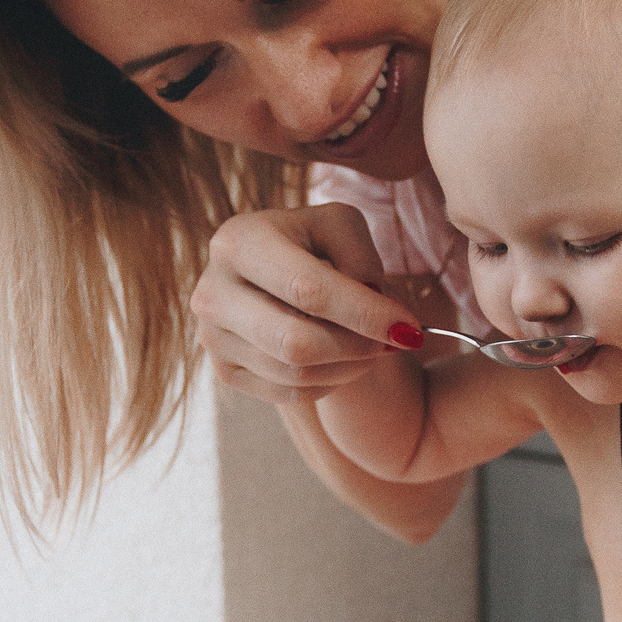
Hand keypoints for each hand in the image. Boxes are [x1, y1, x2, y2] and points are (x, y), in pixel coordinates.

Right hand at [191, 205, 423, 407]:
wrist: (270, 270)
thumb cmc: (313, 243)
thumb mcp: (340, 227)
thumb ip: (361, 259)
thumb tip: (375, 310)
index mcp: (239, 242)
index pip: (309, 290)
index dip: (364, 314)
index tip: (408, 328)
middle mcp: (213, 291)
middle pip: (297, 343)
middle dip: (357, 347)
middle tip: (391, 341)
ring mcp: (212, 336)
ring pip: (296, 374)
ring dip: (350, 366)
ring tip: (372, 345)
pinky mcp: (224, 369)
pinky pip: (289, 393)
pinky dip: (330, 382)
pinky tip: (344, 358)